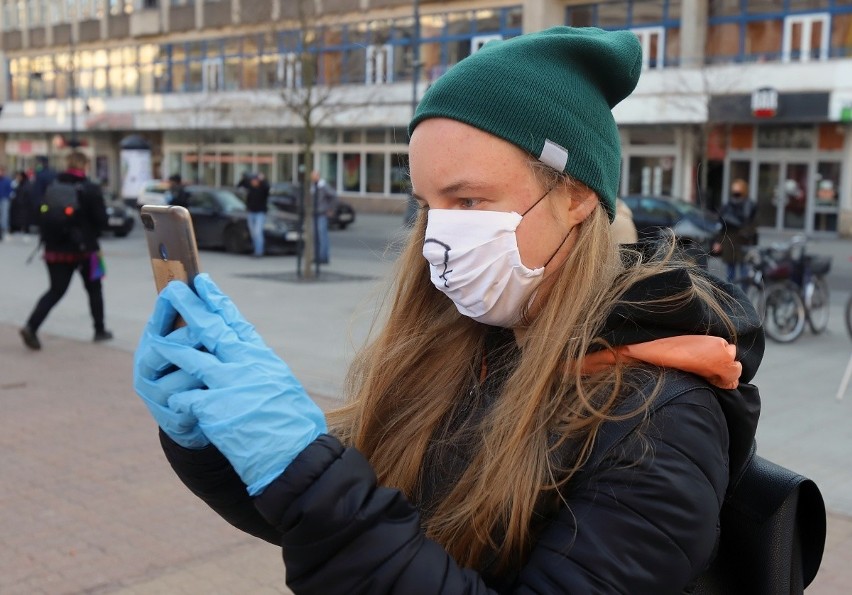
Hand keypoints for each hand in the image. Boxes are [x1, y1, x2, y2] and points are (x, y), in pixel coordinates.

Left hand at [144, 274, 326, 495]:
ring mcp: (230, 384)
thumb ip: (263, 372)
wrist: (297, 458)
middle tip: (173, 288)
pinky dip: (178, 402)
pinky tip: (173, 405)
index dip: (218, 301)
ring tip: (154, 339)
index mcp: (264, 359)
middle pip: (212, 328)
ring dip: (171, 348)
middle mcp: (246, 364)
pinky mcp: (215, 408)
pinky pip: (185, 398)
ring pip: (191, 358)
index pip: (237, 323)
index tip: (204, 283)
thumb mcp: (284, 388)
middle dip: (190, 306)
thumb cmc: (296, 429)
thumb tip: (252, 362)